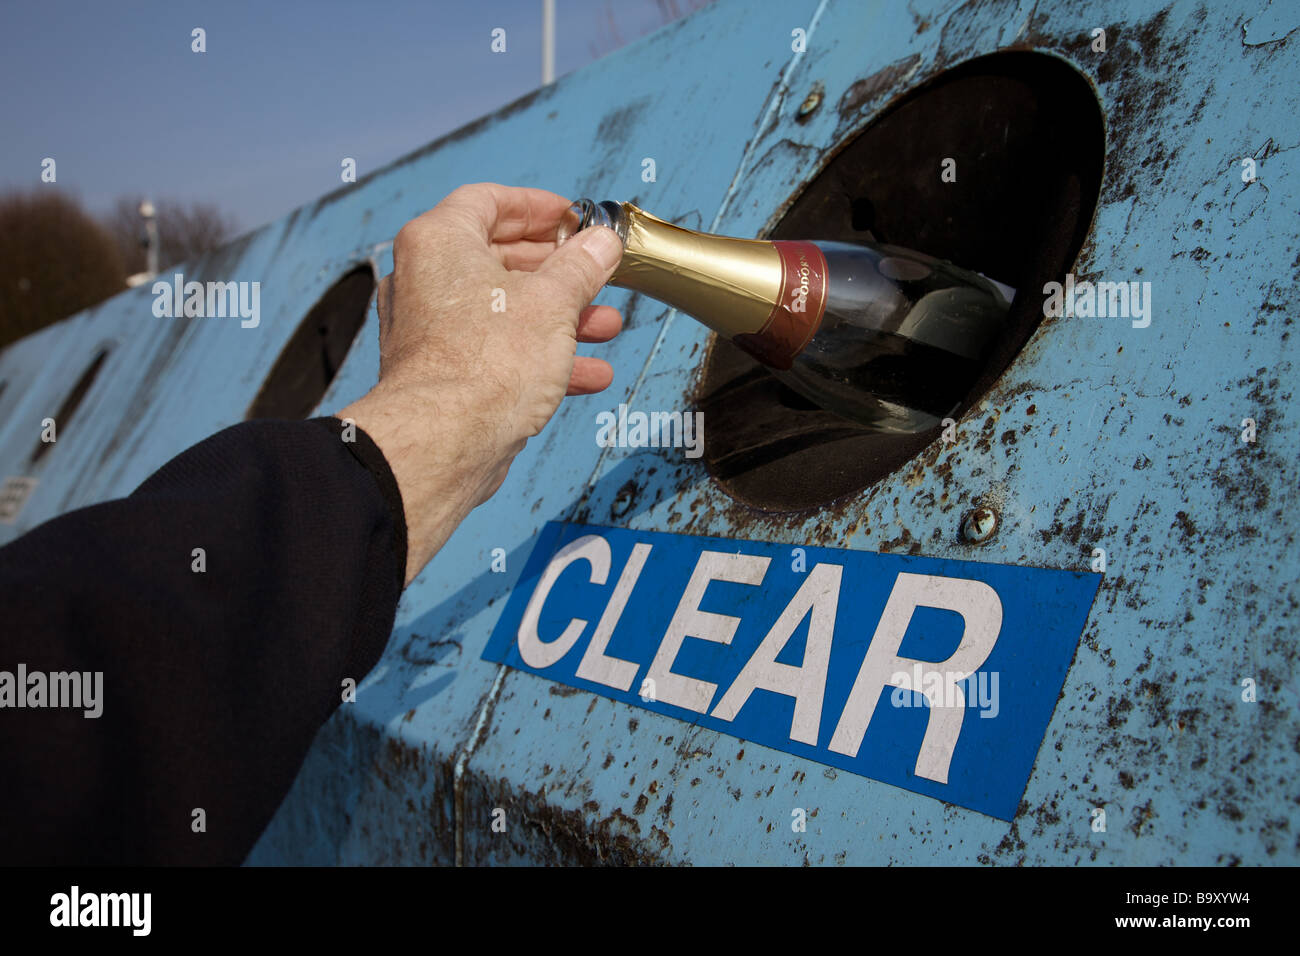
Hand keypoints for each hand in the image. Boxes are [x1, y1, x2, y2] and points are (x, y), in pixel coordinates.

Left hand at [338, 183, 623, 584]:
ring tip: (606, 326)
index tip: (573, 217)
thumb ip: (581, 265)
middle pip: (499, 258)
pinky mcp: (442, 375)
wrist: (444, 442)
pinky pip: (496, 352)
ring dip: (560, 317)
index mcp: (439, 242)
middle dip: (559, 270)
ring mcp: (429, 330)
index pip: (487, 202)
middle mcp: (424, 280)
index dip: (536, 207)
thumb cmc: (487, 363)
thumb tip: (602, 242)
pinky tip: (588, 374)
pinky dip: (540, 357)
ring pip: (503, 310)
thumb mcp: (554, 301)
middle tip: (596, 273)